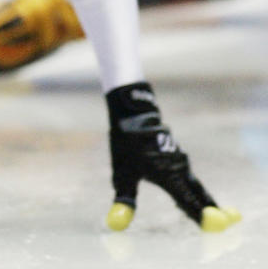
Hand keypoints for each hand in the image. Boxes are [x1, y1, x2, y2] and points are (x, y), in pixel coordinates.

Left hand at [105, 82, 239, 231]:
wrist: (134, 113)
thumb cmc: (127, 144)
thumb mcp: (122, 173)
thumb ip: (124, 198)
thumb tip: (118, 221)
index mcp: (169, 176)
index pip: (189, 202)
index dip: (200, 216)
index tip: (214, 227)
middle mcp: (180, 169)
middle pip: (199, 193)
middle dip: (209, 207)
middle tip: (222, 219)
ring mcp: (180, 159)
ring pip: (193, 182)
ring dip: (198, 195)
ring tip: (204, 207)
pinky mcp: (176, 153)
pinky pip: (186, 173)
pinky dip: (189, 183)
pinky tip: (185, 188)